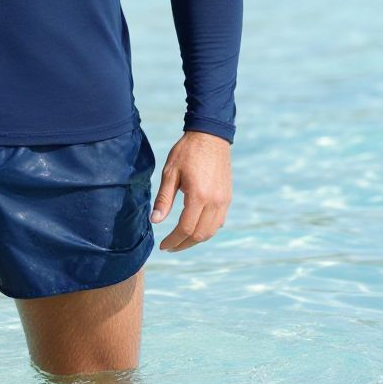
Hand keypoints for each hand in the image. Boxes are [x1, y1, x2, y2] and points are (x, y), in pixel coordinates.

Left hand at [149, 130, 231, 251]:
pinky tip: (195, 228)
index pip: (185, 229)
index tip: (163, 246)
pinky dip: (206, 230)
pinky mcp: (227, 198)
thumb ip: (164, 199)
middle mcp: (215, 202)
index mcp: (199, 196)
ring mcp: (224, 201)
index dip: (173, 240)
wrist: (210, 136)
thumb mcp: (170, 172)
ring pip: (211, 231)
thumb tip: (155, 221)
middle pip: (200, 235)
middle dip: (183, 244)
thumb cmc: (187, 152)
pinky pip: (218, 222)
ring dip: (195, 239)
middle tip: (170, 247)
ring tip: (180, 240)